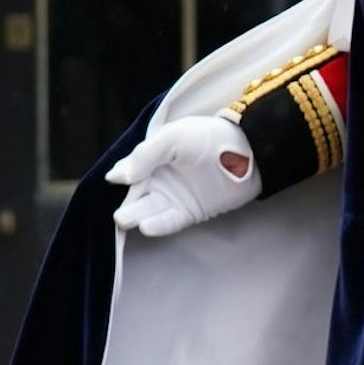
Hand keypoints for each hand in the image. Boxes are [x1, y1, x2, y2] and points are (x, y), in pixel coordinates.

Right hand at [107, 115, 261, 236]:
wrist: (249, 150)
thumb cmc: (209, 137)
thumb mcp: (174, 137)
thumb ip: (145, 155)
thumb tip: (116, 177)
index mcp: (153, 158)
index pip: (130, 171)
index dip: (122, 175)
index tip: (114, 181)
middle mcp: (159, 179)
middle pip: (135, 195)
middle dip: (126, 205)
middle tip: (119, 215)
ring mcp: (173, 197)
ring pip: (148, 210)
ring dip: (136, 216)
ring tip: (125, 219)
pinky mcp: (188, 212)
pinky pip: (169, 221)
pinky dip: (158, 225)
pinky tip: (147, 226)